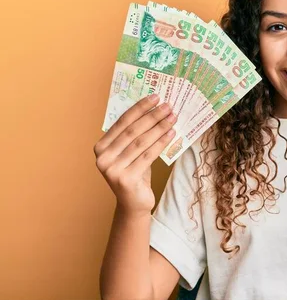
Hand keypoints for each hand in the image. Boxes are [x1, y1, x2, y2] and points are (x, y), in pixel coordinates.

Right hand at [94, 94, 177, 214]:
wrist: (134, 203)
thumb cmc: (135, 173)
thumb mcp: (131, 152)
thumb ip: (135, 135)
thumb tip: (155, 109)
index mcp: (101, 147)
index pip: (122, 122)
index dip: (139, 108)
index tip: (155, 97)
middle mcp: (103, 158)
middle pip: (132, 131)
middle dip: (152, 116)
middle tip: (168, 106)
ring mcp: (112, 170)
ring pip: (141, 142)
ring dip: (159, 128)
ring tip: (173, 118)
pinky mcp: (125, 179)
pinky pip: (147, 156)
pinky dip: (161, 143)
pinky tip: (172, 134)